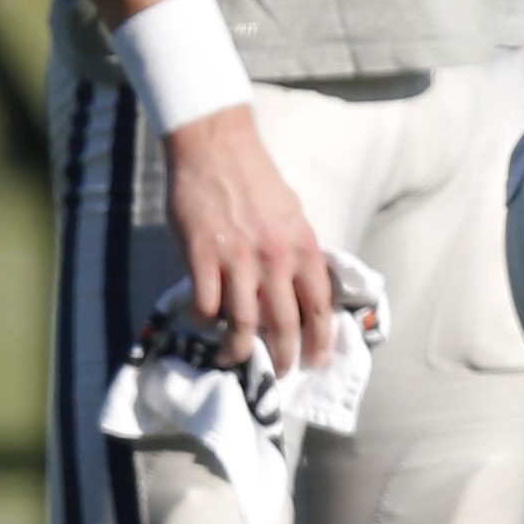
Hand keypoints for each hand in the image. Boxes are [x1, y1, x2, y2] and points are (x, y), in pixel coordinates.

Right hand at [162, 104, 330, 375]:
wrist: (216, 148)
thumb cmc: (256, 180)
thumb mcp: (293, 214)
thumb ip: (299, 251)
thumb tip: (304, 288)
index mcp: (302, 245)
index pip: (319, 304)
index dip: (321, 338)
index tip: (319, 360)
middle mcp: (275, 256)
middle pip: (285, 321)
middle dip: (285, 356)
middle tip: (282, 374)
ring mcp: (237, 257)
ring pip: (243, 322)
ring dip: (240, 349)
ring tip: (236, 359)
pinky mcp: (202, 255)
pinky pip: (207, 304)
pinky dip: (206, 321)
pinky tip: (206, 324)